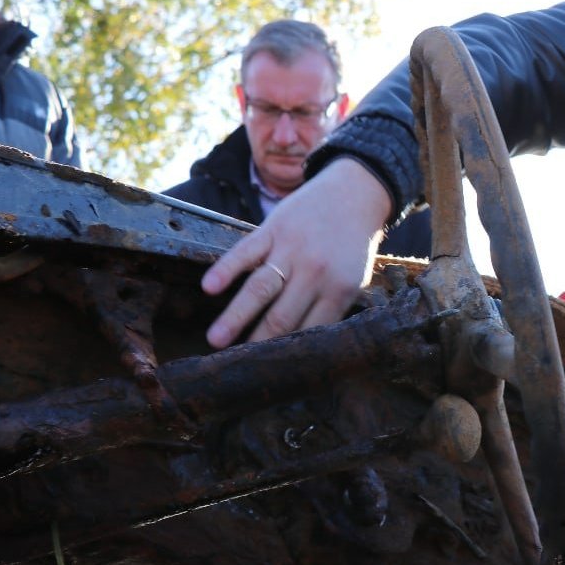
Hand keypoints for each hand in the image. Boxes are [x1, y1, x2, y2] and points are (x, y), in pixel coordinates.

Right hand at [202, 158, 392, 347]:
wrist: (355, 191)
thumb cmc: (353, 243)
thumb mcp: (354, 278)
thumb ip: (331, 307)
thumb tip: (306, 346)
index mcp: (340, 290)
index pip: (309, 330)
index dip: (288, 354)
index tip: (267, 372)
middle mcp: (315, 272)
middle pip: (281, 317)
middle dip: (256, 344)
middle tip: (233, 366)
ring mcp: (292, 249)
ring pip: (260, 288)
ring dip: (235, 316)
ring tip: (214, 340)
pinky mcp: (273, 228)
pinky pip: (245, 251)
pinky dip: (226, 269)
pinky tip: (209, 287)